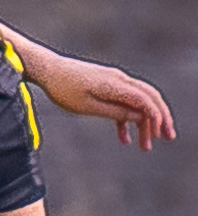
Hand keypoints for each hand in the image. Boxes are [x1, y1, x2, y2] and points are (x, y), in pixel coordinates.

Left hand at [28, 51, 175, 150]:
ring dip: (143, 123)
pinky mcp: (105, 84)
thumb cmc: (63, 89)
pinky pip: (123, 102)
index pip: (146, 100)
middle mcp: (119, 79)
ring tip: (145, 146)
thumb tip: (140, 117)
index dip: (156, 118)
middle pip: (149, 98)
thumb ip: (115, 111)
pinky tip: (124, 139)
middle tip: (167, 138)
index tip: (158, 136)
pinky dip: (126, 119)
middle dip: (161, 118)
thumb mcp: (87, 106)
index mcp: (115, 84)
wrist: (47, 69)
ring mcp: (113, 80)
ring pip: (138, 101)